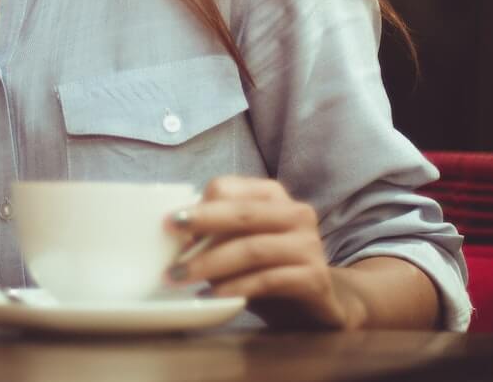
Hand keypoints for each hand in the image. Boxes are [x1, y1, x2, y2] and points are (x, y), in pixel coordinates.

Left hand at [167, 176, 368, 328]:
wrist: (322, 303)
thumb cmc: (271, 268)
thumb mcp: (242, 244)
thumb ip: (217, 234)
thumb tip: (173, 236)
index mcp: (273, 196)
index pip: (229, 187)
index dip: (198, 205)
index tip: (170, 225)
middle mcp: (296, 214)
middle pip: (242, 213)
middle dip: (202, 225)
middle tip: (169, 241)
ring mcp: (309, 246)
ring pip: (252, 248)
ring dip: (211, 263)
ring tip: (180, 277)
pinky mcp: (315, 278)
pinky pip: (269, 280)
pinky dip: (236, 287)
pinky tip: (212, 295)